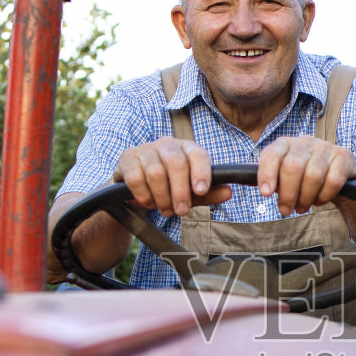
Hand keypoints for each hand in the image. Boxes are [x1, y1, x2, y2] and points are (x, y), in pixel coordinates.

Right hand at [113, 136, 232, 216]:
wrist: (135, 191)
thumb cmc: (169, 189)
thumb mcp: (190, 193)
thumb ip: (208, 193)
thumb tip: (228, 192)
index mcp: (187, 148)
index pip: (198, 154)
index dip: (201, 172)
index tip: (201, 190)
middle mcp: (167, 144)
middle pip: (176, 162)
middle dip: (180, 191)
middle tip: (182, 210)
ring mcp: (145, 149)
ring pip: (156, 172)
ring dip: (162, 197)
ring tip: (165, 209)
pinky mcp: (127, 158)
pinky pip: (136, 178)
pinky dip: (144, 195)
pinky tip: (148, 202)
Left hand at [258, 135, 355, 215]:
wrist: (339, 176)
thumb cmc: (304, 178)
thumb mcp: (283, 176)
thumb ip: (267, 177)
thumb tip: (246, 179)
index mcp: (285, 144)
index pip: (272, 154)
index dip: (267, 174)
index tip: (265, 194)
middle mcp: (305, 141)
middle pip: (292, 167)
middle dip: (288, 194)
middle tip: (286, 210)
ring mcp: (326, 147)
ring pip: (313, 176)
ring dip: (306, 198)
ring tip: (303, 206)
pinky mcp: (344, 156)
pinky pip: (333, 180)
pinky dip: (324, 196)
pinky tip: (319, 200)